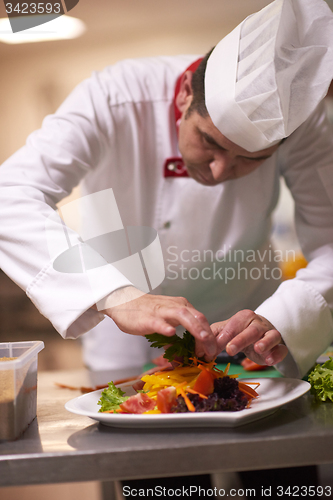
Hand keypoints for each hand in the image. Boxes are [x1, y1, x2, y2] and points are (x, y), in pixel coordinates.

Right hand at [101, 286, 217, 359]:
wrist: (123, 301)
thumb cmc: (146, 311)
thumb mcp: (168, 318)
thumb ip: (180, 328)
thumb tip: (191, 347)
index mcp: (182, 306)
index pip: (201, 320)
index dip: (209, 335)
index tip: (212, 351)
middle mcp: (175, 306)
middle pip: (197, 317)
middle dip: (207, 334)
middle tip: (212, 351)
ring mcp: (162, 311)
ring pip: (183, 316)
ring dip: (194, 327)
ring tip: (202, 338)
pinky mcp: (148, 318)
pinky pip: (158, 322)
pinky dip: (165, 327)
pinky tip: (171, 332)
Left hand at [211, 309, 287, 365]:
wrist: (260, 333)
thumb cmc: (240, 332)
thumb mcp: (224, 332)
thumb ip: (213, 339)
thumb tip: (202, 351)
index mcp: (243, 318)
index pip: (233, 325)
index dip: (224, 336)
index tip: (216, 346)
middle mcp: (258, 324)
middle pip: (251, 330)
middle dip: (240, 339)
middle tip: (230, 349)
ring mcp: (270, 334)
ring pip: (270, 336)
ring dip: (265, 343)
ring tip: (258, 349)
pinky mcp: (279, 346)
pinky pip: (281, 349)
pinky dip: (277, 354)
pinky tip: (270, 360)